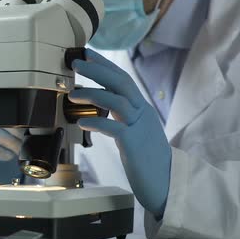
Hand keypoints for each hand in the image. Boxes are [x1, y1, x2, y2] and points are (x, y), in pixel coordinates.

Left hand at [68, 49, 171, 217]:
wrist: (167, 184)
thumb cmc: (146, 158)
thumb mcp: (135, 131)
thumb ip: (122, 117)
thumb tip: (102, 106)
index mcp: (142, 109)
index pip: (123, 80)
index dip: (106, 65)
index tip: (88, 54)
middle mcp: (142, 113)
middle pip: (121, 83)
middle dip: (98, 70)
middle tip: (76, 63)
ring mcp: (140, 127)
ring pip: (117, 101)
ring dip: (92, 94)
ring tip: (72, 95)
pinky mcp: (134, 144)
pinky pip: (113, 128)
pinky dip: (96, 122)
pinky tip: (81, 122)